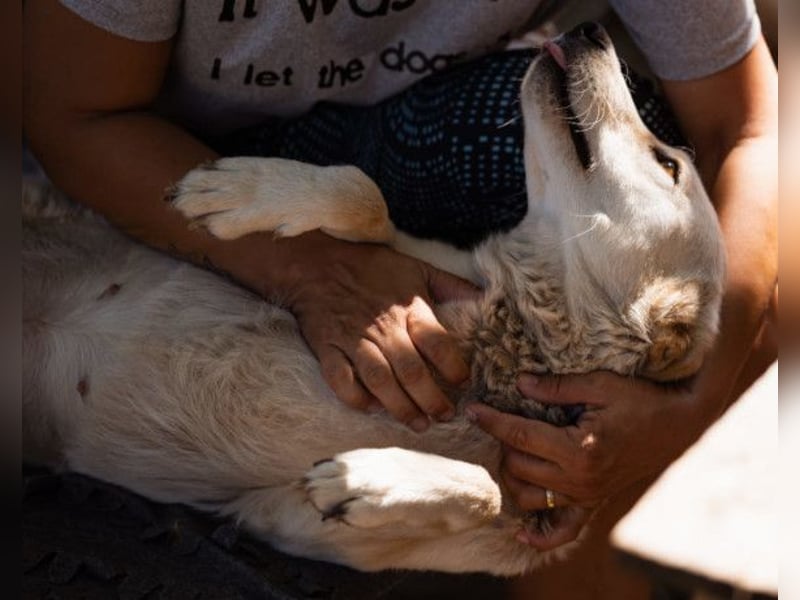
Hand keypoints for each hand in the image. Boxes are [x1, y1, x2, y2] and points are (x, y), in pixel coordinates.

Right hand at [286, 233, 479, 431]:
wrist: (315, 263)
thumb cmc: (370, 267)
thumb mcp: (416, 268)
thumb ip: (451, 285)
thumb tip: (486, 296)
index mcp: (408, 307)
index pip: (436, 342)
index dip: (453, 366)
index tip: (462, 382)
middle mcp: (383, 327)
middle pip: (411, 369)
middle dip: (431, 399)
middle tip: (445, 416)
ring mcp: (353, 339)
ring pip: (380, 380)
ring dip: (400, 406)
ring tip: (418, 424)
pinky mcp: (327, 348)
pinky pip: (340, 380)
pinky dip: (356, 397)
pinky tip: (372, 408)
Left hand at [467, 370, 711, 547]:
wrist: (680, 426)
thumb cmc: (641, 401)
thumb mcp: (600, 384)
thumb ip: (557, 388)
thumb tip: (519, 384)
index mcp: (578, 448)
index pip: (519, 435)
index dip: (491, 421)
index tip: (471, 410)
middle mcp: (579, 479)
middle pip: (517, 466)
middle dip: (501, 443)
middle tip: (499, 419)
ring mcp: (586, 496)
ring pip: (528, 497)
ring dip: (511, 476)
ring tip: (510, 450)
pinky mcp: (593, 503)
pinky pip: (562, 531)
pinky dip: (539, 537)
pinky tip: (520, 533)